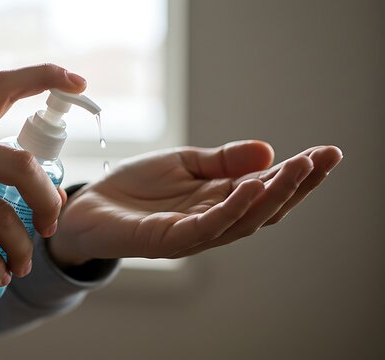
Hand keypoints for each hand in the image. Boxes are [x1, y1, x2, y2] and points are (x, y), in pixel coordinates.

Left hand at [50, 141, 342, 266]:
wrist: (90, 204)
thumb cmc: (135, 186)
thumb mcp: (184, 162)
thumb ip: (223, 161)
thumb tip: (268, 152)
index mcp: (218, 201)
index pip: (266, 190)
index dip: (297, 174)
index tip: (326, 152)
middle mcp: (213, 220)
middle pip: (265, 208)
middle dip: (297, 184)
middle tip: (325, 159)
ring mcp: (193, 233)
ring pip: (244, 219)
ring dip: (273, 194)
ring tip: (299, 168)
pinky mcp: (169, 240)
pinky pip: (207, 226)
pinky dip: (232, 208)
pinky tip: (251, 187)